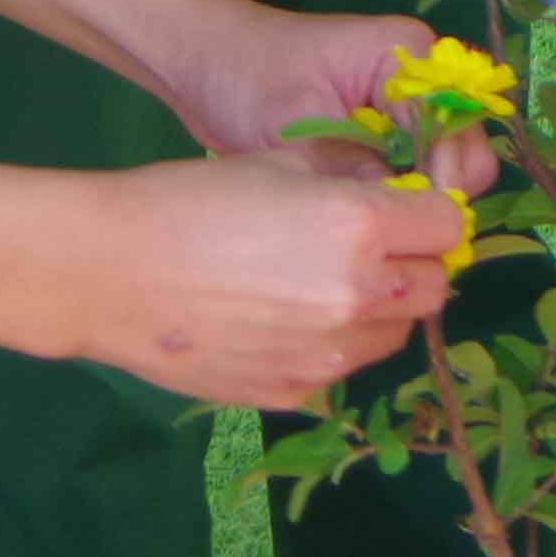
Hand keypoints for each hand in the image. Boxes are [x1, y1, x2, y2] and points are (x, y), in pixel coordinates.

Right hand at [63, 153, 468, 405]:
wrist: (108, 273)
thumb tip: (399, 191)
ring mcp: (326, 356)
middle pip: (432, 288)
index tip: (403, 212)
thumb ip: (354, 175)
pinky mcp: (293, 394)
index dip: (428, 215)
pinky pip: (341, 371)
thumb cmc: (192, 199)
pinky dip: (330, 347)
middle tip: (369, 251)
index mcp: (360, 227)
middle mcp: (356, 297)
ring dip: (378, 310)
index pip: (447, 226)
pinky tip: (279, 321)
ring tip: (319, 285)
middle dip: (412, 266)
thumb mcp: (282, 161)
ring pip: (394, 335)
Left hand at [163, 3, 507, 204]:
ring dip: (417, 201)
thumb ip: (350, 165)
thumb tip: (394, 219)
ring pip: (444, 168)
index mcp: (408, 56)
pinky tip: (367, 228)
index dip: (439, 178)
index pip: (454, 125)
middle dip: (435, 194)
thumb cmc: (248, 78)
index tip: (408, 225)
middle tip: (391, 235)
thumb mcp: (297, 123)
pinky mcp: (386, 134)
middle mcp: (421, 79)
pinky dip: (398, 201)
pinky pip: (414, 174)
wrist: (206, 63)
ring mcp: (405, 108)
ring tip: (377, 237)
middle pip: (463, 148)